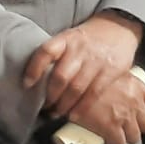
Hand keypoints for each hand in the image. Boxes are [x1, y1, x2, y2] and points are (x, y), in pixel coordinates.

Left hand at [23, 12, 141, 116]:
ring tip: (56, 113)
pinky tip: (72, 115)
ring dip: (63, 105)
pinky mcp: (110, 72)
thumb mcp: (70, 37)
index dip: (34, 68)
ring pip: (76, 88)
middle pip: (61, 76)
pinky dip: (81, 108)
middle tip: (44, 106)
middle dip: (50, 96)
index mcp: (66, 38)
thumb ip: (56, 54)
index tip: (27, 84)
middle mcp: (80, 49)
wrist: (118, 28)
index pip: (47, 51)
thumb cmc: (87, 38)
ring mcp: (95, 61)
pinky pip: (93, 94)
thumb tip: (35, 77)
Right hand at [65, 68, 144, 143]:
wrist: (69, 84)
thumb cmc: (83, 74)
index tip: (142, 114)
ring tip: (112, 131)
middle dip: (137, 126)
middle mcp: (133, 101)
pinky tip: (104, 137)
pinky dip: (112, 142)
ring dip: (125, 135)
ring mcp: (124, 116)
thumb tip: (111, 87)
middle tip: (123, 124)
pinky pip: (119, 143)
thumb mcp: (105, 70)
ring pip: (135, 136)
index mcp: (135, 85)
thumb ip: (115, 80)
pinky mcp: (112, 128)